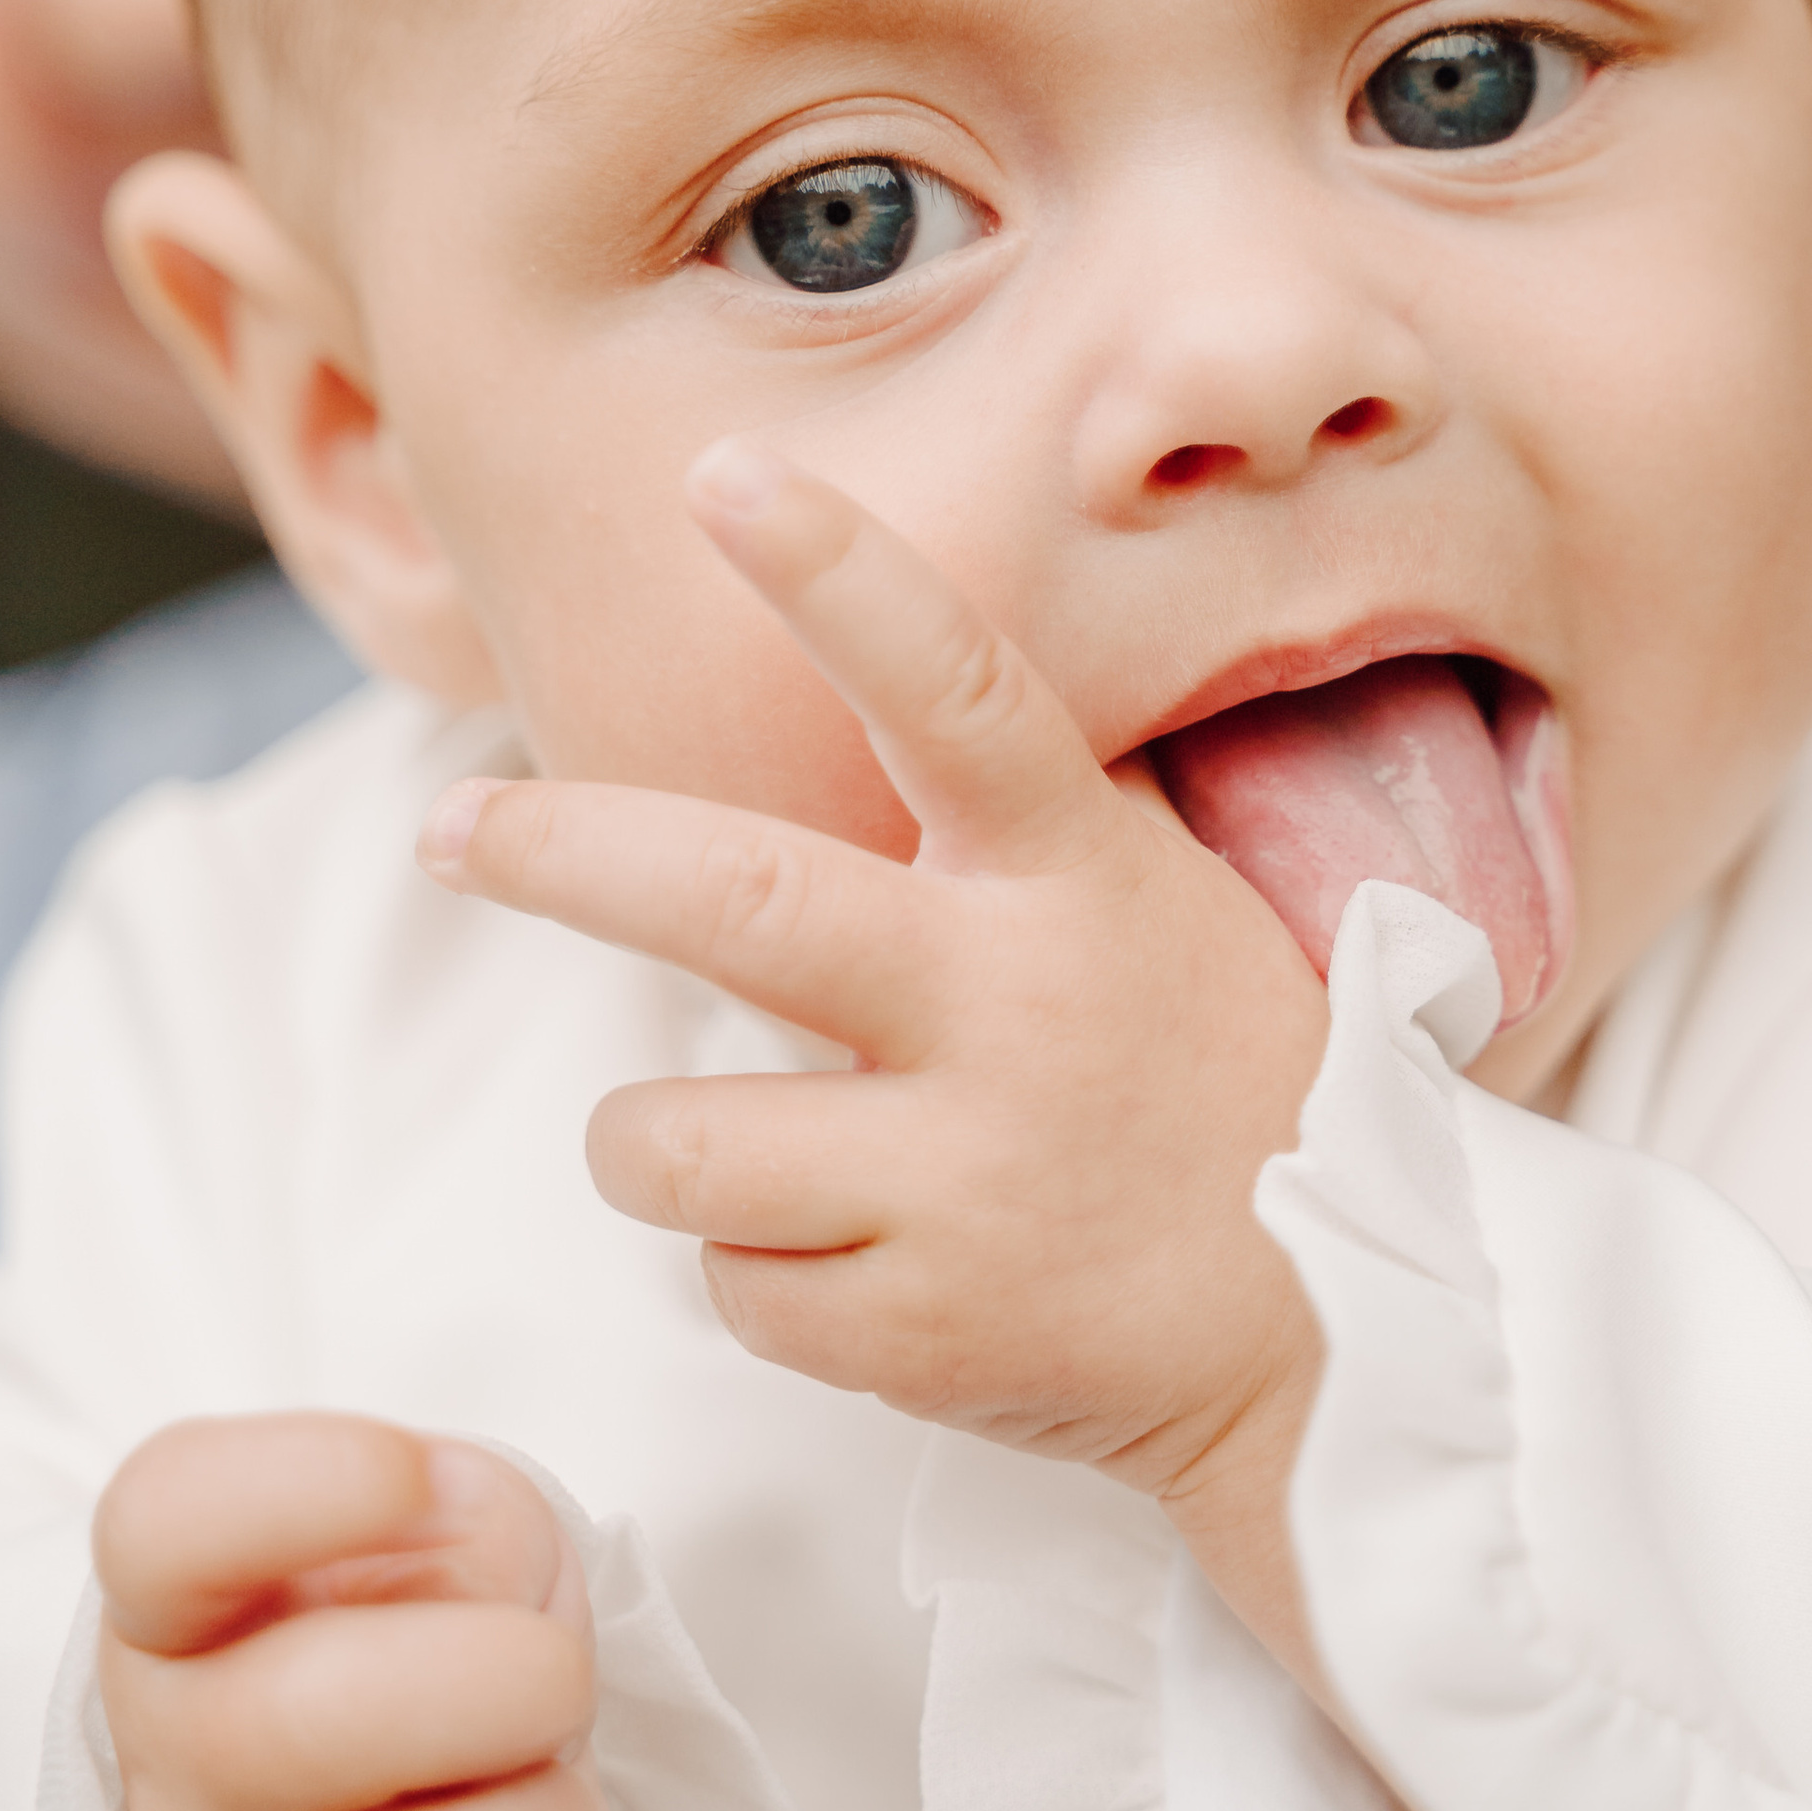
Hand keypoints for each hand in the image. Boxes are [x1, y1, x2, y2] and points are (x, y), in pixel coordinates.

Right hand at [94, 1414, 611, 1810]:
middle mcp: (175, 1771)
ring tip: (518, 1799)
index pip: (162, 1526)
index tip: (415, 1474)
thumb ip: (454, 1531)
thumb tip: (476, 1629)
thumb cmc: (436, 1622)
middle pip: (310, 1718)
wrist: (446, 1772)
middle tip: (532, 1678)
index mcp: (185, 1604)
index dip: (298, 1490)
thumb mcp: (454, 1516)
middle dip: (513, 1676)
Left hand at [420, 441, 1330, 1574]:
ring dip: (657, 1146)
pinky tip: (879, 1271)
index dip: (837, 573)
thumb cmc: (1222, 1088)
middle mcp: (1018, 1010)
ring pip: (669, 1142)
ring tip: (744, 1153)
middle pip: (734, 898)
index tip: (723, 474)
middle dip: (561, 852)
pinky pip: (734, 1289)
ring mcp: (968, 1176)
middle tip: (456, 823)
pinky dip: (768, 1281)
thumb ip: (1011, 827)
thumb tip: (853, 706)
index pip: (955, 688)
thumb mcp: (1157, 907)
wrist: (1355, 1336)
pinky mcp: (924, 1328)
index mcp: (1081, 879)